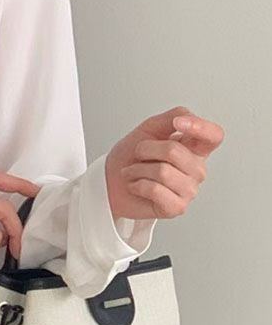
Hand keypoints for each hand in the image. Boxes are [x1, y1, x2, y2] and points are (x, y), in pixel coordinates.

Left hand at [105, 106, 224, 220]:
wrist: (110, 180)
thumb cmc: (131, 156)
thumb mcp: (150, 128)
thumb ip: (173, 117)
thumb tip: (186, 118)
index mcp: (195, 148)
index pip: (214, 136)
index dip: (200, 127)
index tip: (177, 124)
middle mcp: (196, 169)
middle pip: (175, 151)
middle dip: (146, 149)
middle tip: (139, 155)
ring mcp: (189, 190)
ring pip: (162, 171)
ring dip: (138, 169)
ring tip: (135, 172)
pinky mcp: (177, 207)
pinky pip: (155, 190)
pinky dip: (138, 185)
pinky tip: (137, 186)